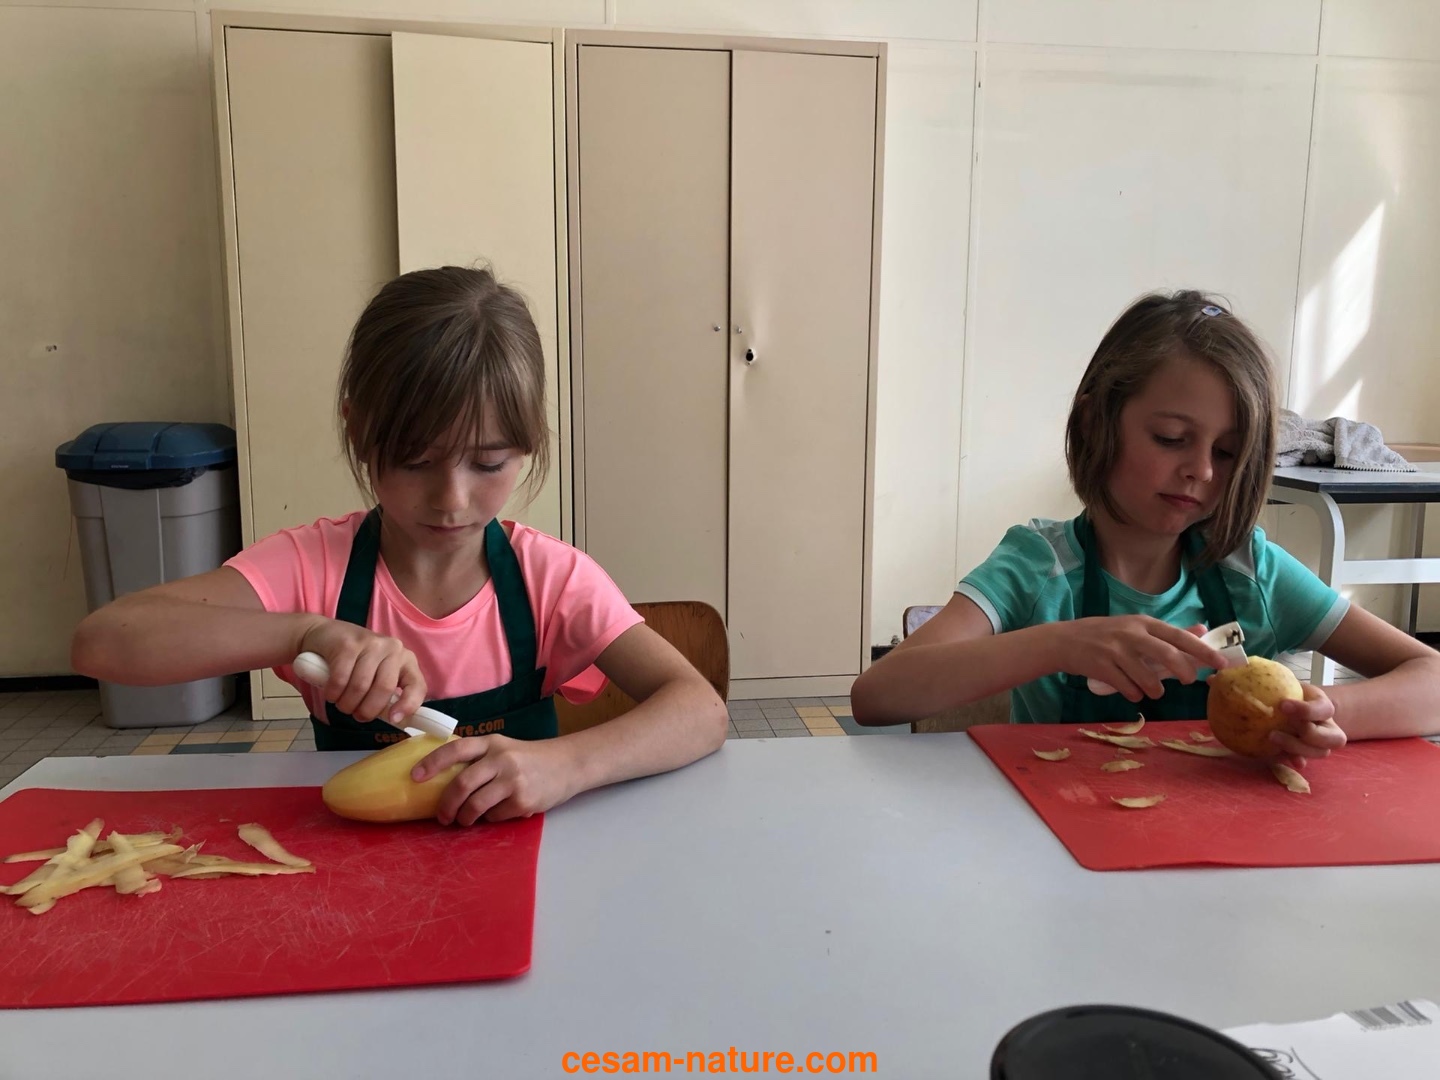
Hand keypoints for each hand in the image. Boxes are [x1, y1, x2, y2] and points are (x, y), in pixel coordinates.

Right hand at [294, 619, 424, 724]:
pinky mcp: (348, 645)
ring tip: (342, 704)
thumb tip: (395, 720)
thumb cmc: (354, 661)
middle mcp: (393, 649)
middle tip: (356, 715)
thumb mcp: (376, 675)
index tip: (393, 720)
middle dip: (367, 710)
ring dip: (347, 704)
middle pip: (384, 689)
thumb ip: (387, 694)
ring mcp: (371, 644)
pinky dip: (333, 693)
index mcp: (406, 660)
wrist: (324, 635)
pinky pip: (341, 680)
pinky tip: (331, 694)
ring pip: (360, 686)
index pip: (417, 685)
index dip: (408, 706)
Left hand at [413, 735, 579, 824]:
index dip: (432, 762)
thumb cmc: (528, 759)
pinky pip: (495, 816)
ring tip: (464, 820)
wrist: (567, 765)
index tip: (415, 776)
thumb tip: (441, 782)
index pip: (456, 749)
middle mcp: (501, 759)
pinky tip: (496, 814)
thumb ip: (478, 759)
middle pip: (462, 784)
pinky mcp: (523, 801)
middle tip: (442, 816)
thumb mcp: (503, 749)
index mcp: (492, 743)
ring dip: (465, 817)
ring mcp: (513, 780)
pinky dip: (490, 819)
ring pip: (476, 805)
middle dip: (446, 804)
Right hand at [1057, 617, 1230, 702]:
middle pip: (1166, 654)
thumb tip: (1202, 630)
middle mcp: (1130, 634)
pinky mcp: (1101, 667)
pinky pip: (1128, 688)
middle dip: (1183, 671)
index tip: (1221, 663)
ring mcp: (1114, 651)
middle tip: (1189, 681)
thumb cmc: (1104, 635)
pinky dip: (1134, 693)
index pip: (1178, 636)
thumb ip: (1167, 633)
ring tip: (1154, 691)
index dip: (1202, 650)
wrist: (1063, 641)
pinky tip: (1131, 690)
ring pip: (1147, 677)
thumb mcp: (1135, 628)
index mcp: (1142, 623)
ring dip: (1156, 690)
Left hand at [1269, 683, 1345, 768]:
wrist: (1291, 705)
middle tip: (1282, 726)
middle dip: (1310, 734)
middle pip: (1333, 738)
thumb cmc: (1287, 692)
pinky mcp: (1305, 754)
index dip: (1306, 710)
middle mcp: (1328, 727)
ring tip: (1272, 737)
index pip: (1323, 709)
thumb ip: (1274, 678)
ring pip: (1320, 752)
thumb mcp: (1286, 682)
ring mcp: (1320, 744)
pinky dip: (1295, 761)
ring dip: (1297, 748)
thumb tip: (1238, 665)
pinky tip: (1286, 760)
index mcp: (1324, 707)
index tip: (1282, 704)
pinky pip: (1305, 761)